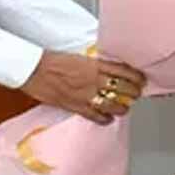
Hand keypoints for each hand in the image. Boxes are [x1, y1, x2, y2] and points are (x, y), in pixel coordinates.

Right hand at [20, 51, 145, 124]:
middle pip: (123, 88)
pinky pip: (96, 116)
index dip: (136, 77)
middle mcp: (93, 79)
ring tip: (124, 106)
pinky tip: (108, 118)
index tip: (141, 79)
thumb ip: (93, 64)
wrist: (33, 69)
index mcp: (94, 64)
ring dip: (122, 107)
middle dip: (133, 93)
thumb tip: (105, 68)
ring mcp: (85, 94)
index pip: (123, 70)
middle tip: (136, 94)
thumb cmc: (52, 60)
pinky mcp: (75, 106)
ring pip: (114, 105)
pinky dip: (105, 119)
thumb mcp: (78, 56)